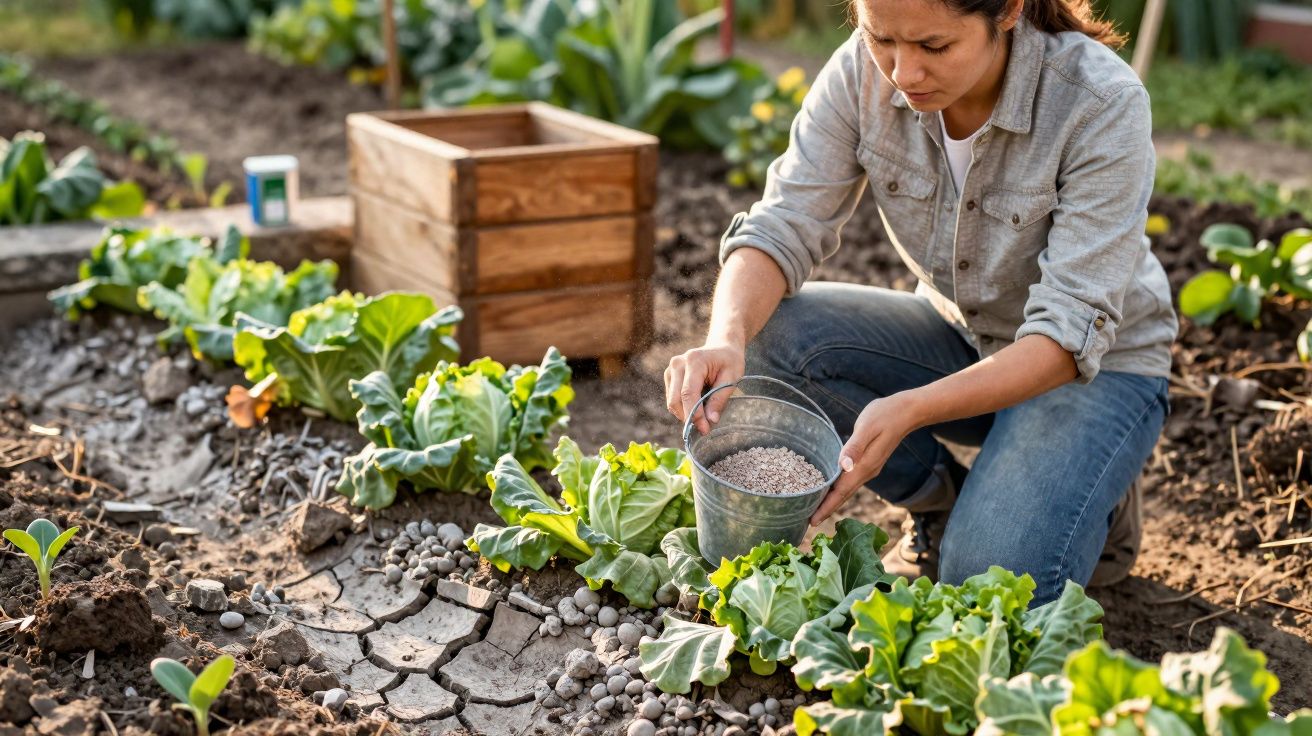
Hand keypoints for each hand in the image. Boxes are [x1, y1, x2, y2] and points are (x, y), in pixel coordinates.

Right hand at [664, 343, 745, 434]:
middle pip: (675, 400)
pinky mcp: (669, 376)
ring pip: (672, 402)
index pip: (688, 393)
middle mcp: (678, 364)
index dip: (694, 415)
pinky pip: (672, 399)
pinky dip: (683, 407)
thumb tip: (711, 420)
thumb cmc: (729, 361)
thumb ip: (720, 399)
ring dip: (685, 414)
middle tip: (705, 428)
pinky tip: (697, 405)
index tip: (705, 429)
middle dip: (689, 418)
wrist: (722, 347)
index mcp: (694, 361)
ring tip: (703, 415)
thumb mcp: (732, 378)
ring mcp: (671, 369)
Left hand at [810, 393, 921, 524]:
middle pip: (843, 496)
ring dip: (831, 500)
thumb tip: (843, 466)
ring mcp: (869, 468)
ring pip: (847, 489)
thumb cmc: (884, 415)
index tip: (813, 521)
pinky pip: (850, 481)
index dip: (826, 507)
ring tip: (814, 508)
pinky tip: (829, 487)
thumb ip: (854, 447)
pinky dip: (838, 488)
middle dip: (826, 509)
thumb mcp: (866, 428)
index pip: (841, 492)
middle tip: (808, 522)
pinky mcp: (868, 462)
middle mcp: (867, 472)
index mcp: (864, 466)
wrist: (906, 412)